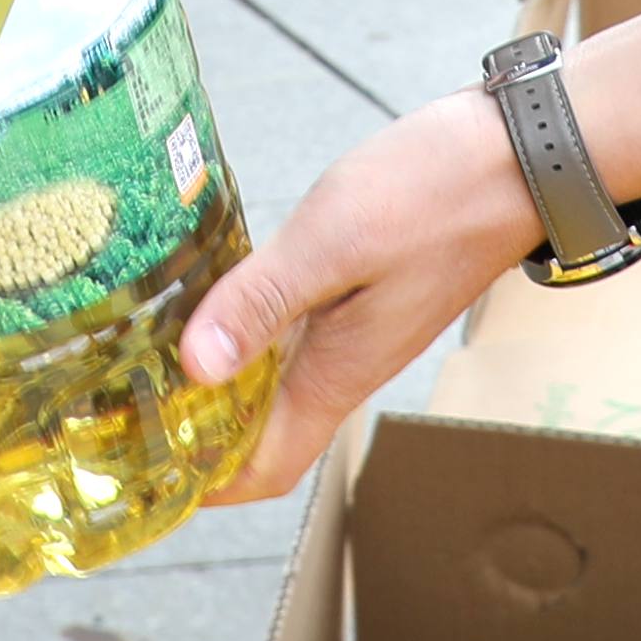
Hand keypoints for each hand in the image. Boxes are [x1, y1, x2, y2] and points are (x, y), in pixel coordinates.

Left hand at [178, 93, 542, 502]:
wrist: (521, 156)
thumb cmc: (435, 195)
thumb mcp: (332, 242)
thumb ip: (262, 303)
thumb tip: (195, 370)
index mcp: (336, 374)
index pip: (262, 470)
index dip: (203, 484)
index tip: (140, 467)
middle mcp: (343, 365)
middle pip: (259, 433)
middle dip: (193, 431)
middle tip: (118, 400)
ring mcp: (354, 329)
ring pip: (272, 382)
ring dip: (214, 377)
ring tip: (142, 346)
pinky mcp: (359, 291)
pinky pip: (290, 333)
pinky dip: (244, 326)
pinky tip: (211, 287)